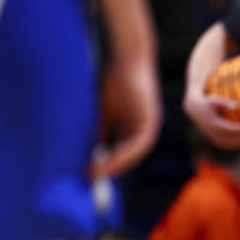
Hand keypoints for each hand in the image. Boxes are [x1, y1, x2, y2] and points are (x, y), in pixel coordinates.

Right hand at [92, 51, 161, 178]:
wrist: (129, 57)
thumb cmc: (114, 80)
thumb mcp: (103, 112)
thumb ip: (100, 132)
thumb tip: (88, 154)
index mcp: (134, 129)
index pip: (120, 154)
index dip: (105, 166)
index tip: (88, 175)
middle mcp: (144, 131)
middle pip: (127, 159)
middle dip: (109, 171)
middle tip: (89, 182)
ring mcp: (150, 127)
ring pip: (133, 155)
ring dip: (115, 166)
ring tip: (94, 175)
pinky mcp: (152, 120)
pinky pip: (138, 144)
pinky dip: (122, 154)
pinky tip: (106, 160)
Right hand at [183, 89, 239, 149]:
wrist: (194, 108)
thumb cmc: (207, 101)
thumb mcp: (215, 99)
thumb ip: (225, 102)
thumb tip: (237, 105)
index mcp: (213, 123)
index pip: (229, 128)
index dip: (239, 129)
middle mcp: (212, 132)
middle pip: (229, 138)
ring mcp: (211, 136)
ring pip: (226, 143)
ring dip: (237, 143)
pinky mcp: (211, 137)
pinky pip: (222, 143)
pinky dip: (231, 144)